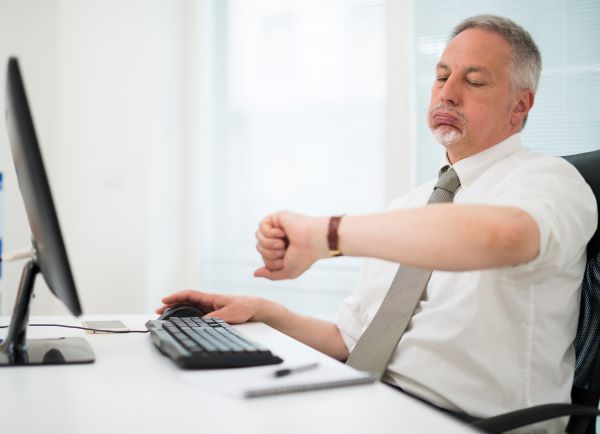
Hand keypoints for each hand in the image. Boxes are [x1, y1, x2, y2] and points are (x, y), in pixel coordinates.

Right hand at [155, 290, 269, 323]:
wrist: (257, 309)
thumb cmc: (245, 307)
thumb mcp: (229, 314)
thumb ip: (215, 318)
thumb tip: (200, 323)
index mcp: (211, 297)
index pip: (189, 294)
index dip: (176, 297)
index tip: (164, 300)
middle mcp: (209, 302)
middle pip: (186, 301)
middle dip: (172, 304)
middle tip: (159, 310)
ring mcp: (211, 308)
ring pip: (190, 308)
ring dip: (178, 311)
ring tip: (166, 316)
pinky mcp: (215, 315)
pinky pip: (197, 314)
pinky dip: (187, 317)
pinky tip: (182, 322)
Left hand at [254, 211, 328, 279]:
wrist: (312, 242)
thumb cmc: (304, 256)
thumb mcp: (288, 272)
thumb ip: (271, 274)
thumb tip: (255, 273)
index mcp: (282, 249)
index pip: (264, 256)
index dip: (271, 262)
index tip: (285, 260)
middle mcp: (279, 237)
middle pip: (259, 247)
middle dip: (269, 254)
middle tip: (284, 251)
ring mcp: (278, 226)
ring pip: (258, 237)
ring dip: (269, 244)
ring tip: (282, 244)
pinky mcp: (277, 217)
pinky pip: (261, 226)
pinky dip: (270, 233)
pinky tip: (283, 232)